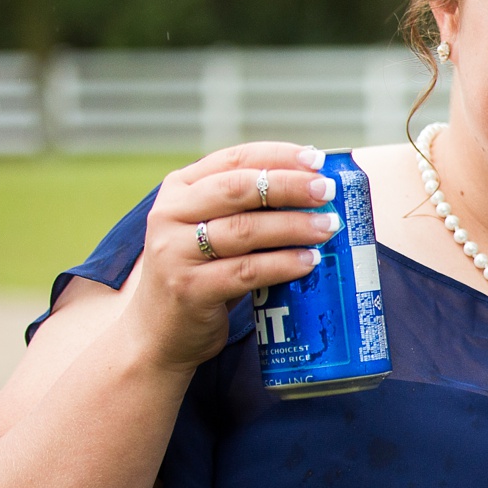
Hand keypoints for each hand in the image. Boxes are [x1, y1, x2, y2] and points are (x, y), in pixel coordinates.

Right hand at [123, 143, 341, 373]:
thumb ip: (247, 209)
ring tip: (329, 227)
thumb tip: (315, 189)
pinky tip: (310, 261)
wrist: (158, 332)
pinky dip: (283, 264)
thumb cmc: (200, 273)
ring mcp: (175, 252)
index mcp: (179, 189)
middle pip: (239, 189)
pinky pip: (246, 271)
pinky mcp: (189, 289)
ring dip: (294, 226)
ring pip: (245, 230)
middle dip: (289, 186)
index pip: (233, 159)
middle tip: (328, 191)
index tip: (317, 159)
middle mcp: (170, 214)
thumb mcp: (213, 231)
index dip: (278, 156)